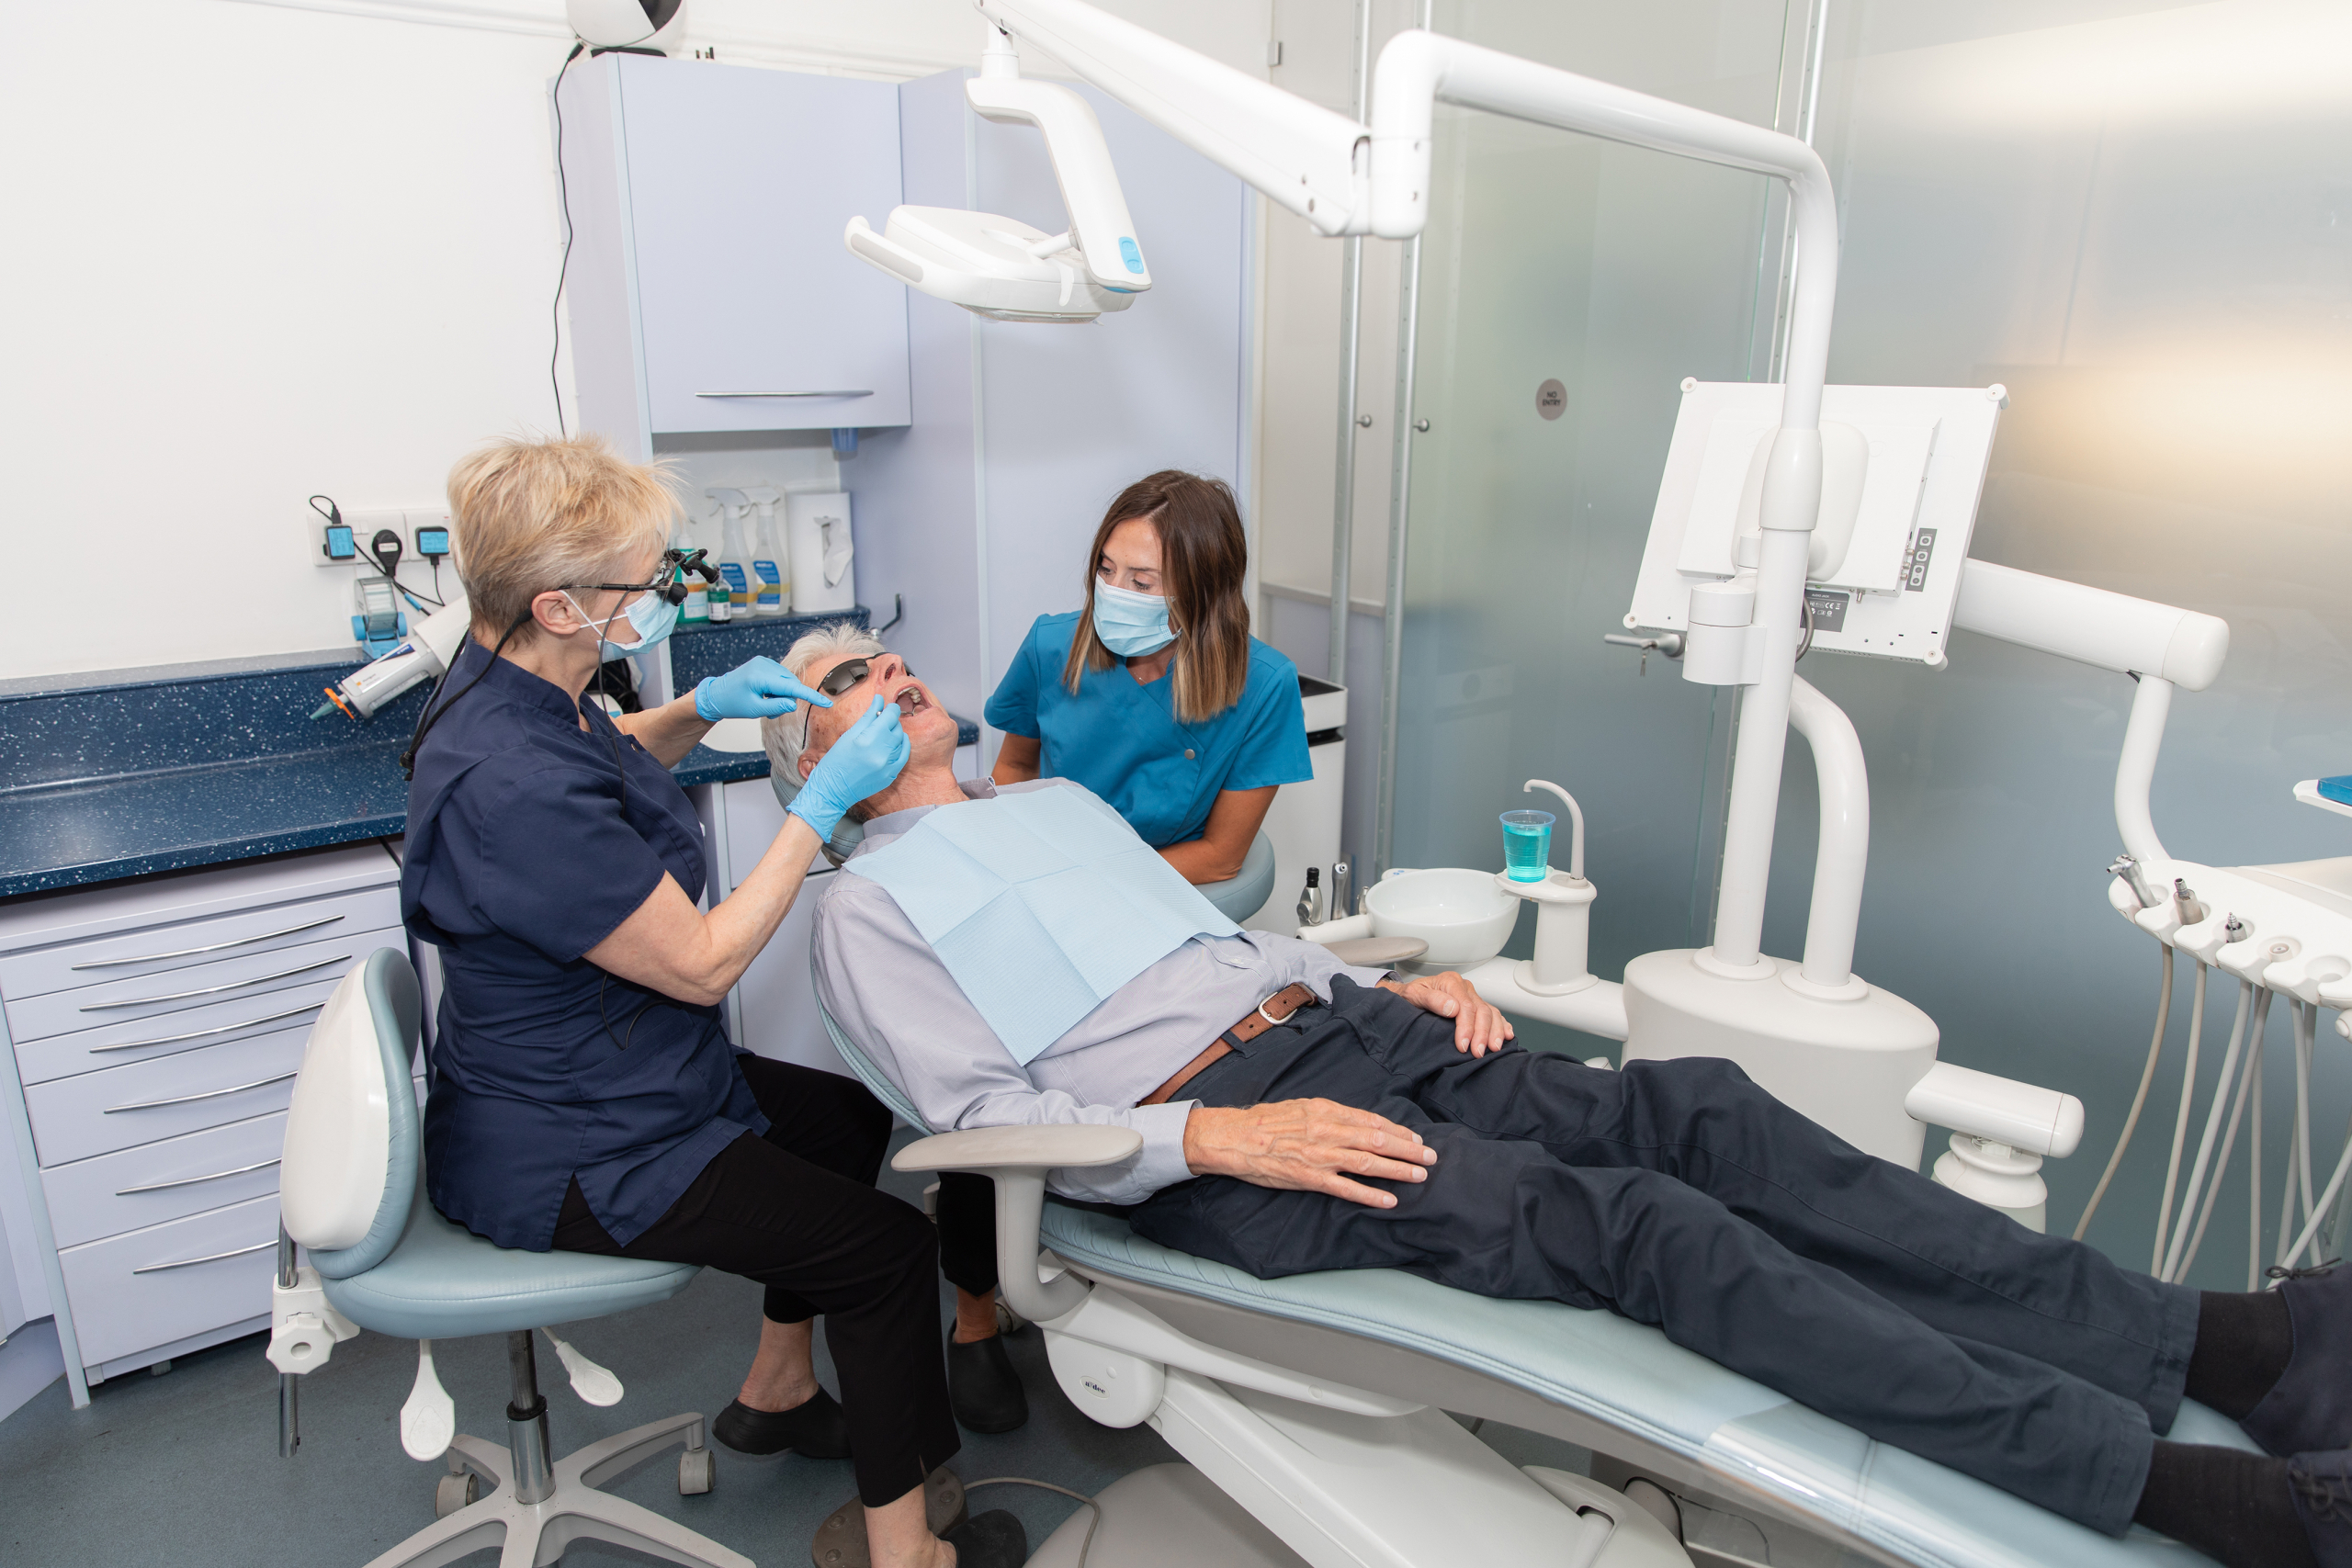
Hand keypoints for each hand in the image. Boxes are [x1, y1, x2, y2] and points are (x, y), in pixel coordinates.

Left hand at [694, 656, 830, 721]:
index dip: (810, 696)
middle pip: (790, 684)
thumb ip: (775, 707)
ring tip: (765, 703)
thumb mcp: (754, 710)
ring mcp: (763, 662)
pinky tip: (765, 694)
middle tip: (772, 712)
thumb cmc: (732, 703)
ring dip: (782, 695)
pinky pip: (779, 677)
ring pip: (786, 681)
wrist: (716, 694)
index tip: (826, 702)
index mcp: (760, 676)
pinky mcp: (763, 663)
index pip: (792, 687)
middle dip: (787, 699)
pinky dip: (777, 688)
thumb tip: (793, 703)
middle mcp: (763, 665)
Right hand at [789, 696, 909, 839]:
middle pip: (897, 727)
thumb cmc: (835, 762)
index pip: (890, 716)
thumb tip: (879, 700)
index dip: (890, 708)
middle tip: (881, 719)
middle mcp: (881, 752)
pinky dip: (902, 745)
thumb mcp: (848, 735)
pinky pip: (904, 755)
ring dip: (895, 733)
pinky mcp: (891, 775)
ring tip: (883, 733)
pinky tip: (896, 741)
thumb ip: (868, 716)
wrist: (833, 790)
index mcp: (869, 739)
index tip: (887, 707)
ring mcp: (888, 765)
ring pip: (901, 740)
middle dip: (890, 720)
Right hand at [1182, 1099, 1435, 1208]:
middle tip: (1430, 1157)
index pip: (1372, 1121)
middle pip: (1378, 1140)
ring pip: (1368, 1162)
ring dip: (1398, 1169)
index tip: (1415, 1138)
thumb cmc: (1266, 1121)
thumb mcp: (1301, 1107)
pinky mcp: (1310, 1178)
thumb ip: (1329, 1115)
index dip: (1398, 1131)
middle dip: (1408, 1149)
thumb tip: (1356, 1122)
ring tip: (1419, 1175)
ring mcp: (1320, 1155)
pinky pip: (1346, 1188)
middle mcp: (1328, 1131)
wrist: (1235, 1137)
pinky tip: (1389, 1200)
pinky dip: (1370, 1195)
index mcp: (1326, 1111)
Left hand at [1381, 971, 1514, 1055]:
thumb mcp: (1414, 995)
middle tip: (1478, 1053)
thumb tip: (1452, 1008)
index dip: (1467, 1027)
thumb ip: (1432, 1000)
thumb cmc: (1411, 996)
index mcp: (1451, 982)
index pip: (1466, 1006)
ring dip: (1495, 1032)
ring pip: (1491, 1013)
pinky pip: (1494, 1014)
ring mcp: (1473, 996)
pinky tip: (1507, 1035)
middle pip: (1481, 1011)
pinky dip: (1502, 1025)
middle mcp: (1465, 988)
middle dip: (1482, 1034)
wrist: (1408, 995)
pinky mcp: (1477, 1005)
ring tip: (1494, 1048)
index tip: (1463, 1045)